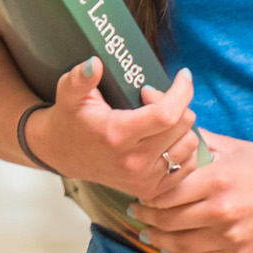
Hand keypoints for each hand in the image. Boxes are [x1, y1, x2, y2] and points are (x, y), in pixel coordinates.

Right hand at [27, 59, 203, 202]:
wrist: (63, 154)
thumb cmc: (70, 119)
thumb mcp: (69, 93)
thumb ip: (80, 78)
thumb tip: (94, 64)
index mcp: (117, 135)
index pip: (166, 114)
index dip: (182, 92)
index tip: (183, 75)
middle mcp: (134, 162)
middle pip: (182, 126)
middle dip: (176, 103)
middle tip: (152, 96)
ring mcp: (144, 179)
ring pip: (190, 144)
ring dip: (181, 126)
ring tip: (158, 118)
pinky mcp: (151, 189)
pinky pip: (187, 165)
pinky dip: (182, 147)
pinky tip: (165, 137)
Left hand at [130, 133, 252, 252]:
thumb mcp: (232, 145)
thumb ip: (189, 131)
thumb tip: (147, 94)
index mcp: (218, 179)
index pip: (165, 190)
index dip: (147, 191)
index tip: (140, 186)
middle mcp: (223, 210)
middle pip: (167, 219)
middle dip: (146, 216)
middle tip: (136, 209)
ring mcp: (232, 237)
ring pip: (179, 244)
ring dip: (157, 238)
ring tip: (147, 230)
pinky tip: (170, 246)